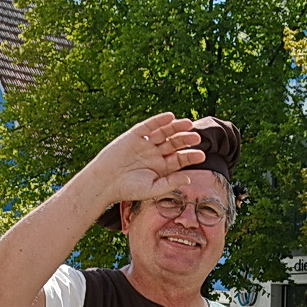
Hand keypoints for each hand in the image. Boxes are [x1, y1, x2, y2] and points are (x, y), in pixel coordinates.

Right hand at [87, 112, 206, 205]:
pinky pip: (149, 126)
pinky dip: (159, 120)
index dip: (190, 156)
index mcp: (161, 167)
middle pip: (174, 143)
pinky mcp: (134, 136)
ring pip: (164, 132)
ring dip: (176, 127)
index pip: (180, 159)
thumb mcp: (152, 189)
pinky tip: (170, 117)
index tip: (202, 155)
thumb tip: (189, 179)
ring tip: (188, 124)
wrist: (105, 182)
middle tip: (197, 138)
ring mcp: (145, 144)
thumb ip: (170, 183)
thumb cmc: (128, 189)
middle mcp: (155, 154)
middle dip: (186, 140)